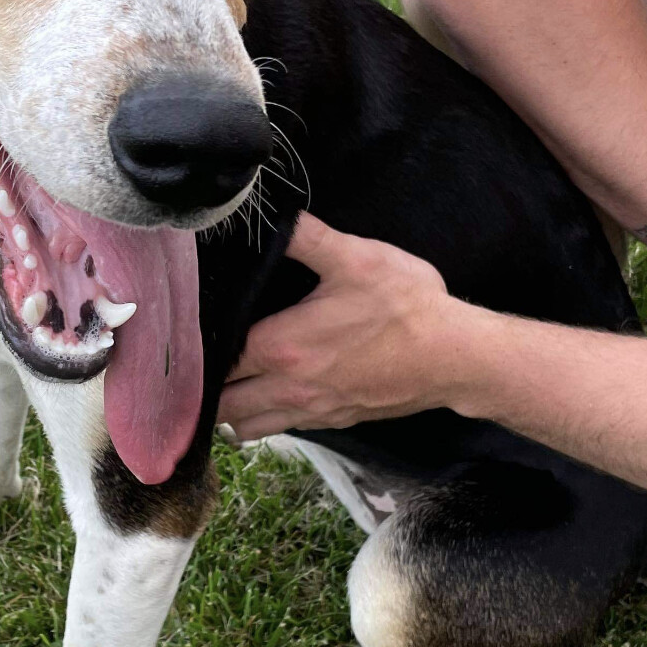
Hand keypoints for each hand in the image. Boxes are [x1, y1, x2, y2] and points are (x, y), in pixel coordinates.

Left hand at [218, 212, 457, 441]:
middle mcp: (289, 387)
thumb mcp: (357, 259)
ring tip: (229, 385)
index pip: (216, 361)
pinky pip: (282, 431)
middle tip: (199, 365)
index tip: (190, 336)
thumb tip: (275, 215)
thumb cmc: (407, 308)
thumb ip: (307, 238)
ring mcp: (312, 411)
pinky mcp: (335, 421)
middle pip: (221, 406)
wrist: (455, 357)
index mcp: (281, 347)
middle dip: (205, 390)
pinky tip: (271, 394)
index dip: (198, 350)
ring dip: (232, 412)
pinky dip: (264, 420)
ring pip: (246, 429)